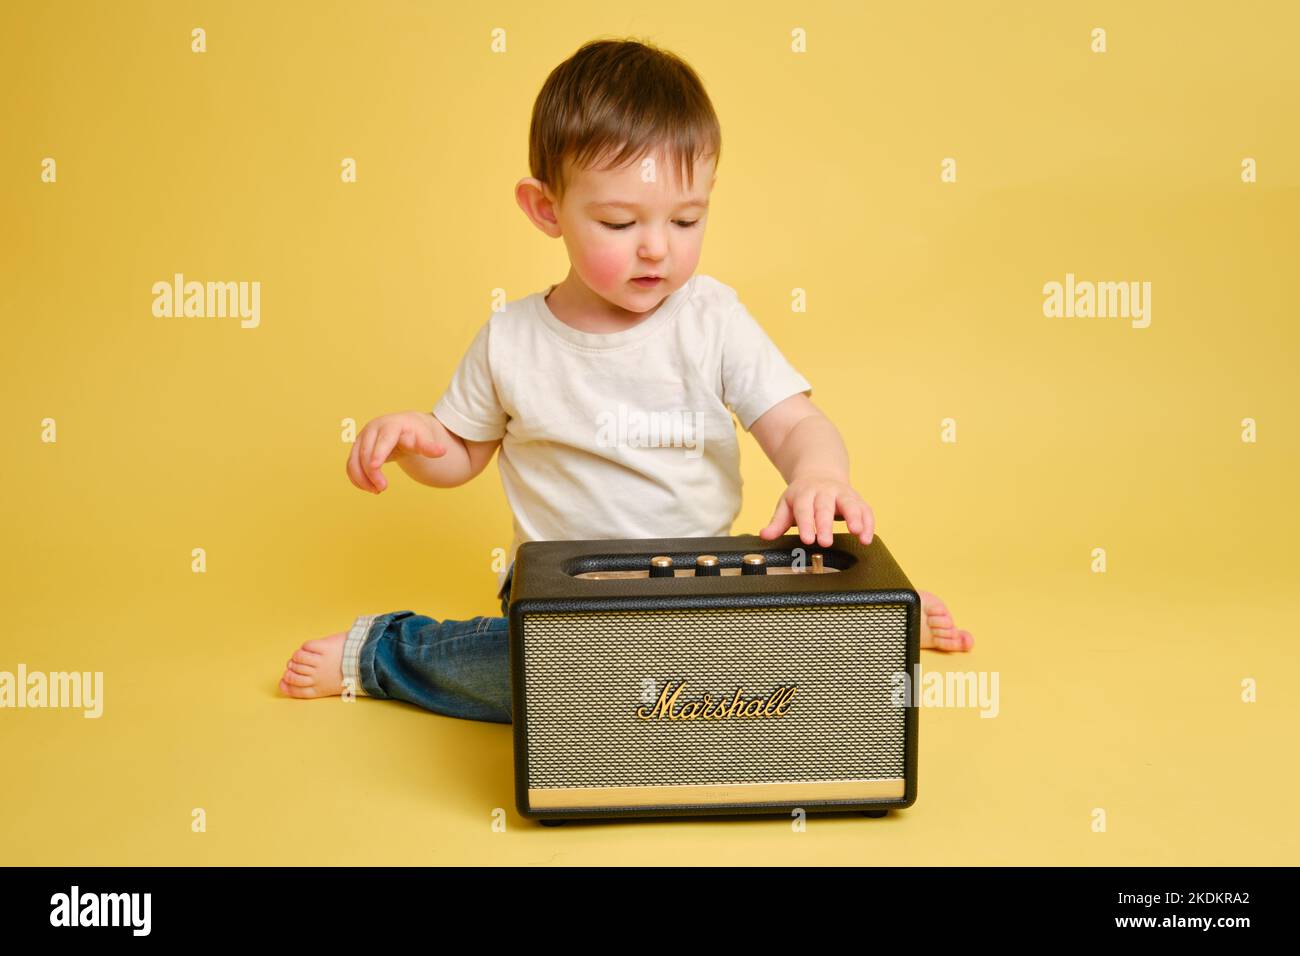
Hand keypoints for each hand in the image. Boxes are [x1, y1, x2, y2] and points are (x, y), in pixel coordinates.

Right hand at [346, 412, 446, 493]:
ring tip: (377, 491)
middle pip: (366, 452)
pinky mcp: (356, 448)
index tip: (375, 467)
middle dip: (371, 472)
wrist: (405, 427)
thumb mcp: (424, 439)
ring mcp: (362, 438)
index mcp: (391, 424)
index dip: (378, 452)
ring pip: (354, 460)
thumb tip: (442, 451)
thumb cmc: (416, 434)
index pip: (383, 439)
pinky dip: (356, 479)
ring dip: (362, 478)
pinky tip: (369, 488)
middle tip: (383, 488)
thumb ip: (430, 447)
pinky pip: (350, 465)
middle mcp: (373, 429)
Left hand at [758, 474, 874, 547]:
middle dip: (825, 525)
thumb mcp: (786, 505)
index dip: (805, 524)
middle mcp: (825, 492)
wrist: (819, 473)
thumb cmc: (802, 495)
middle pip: (825, 507)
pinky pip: (865, 510)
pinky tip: (866, 538)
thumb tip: (764, 535)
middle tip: (825, 542)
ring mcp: (843, 494)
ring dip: (855, 518)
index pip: (803, 509)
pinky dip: (868, 524)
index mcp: (804, 493)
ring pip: (850, 504)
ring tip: (857, 532)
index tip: (807, 539)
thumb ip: (777, 522)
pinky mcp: (857, 500)